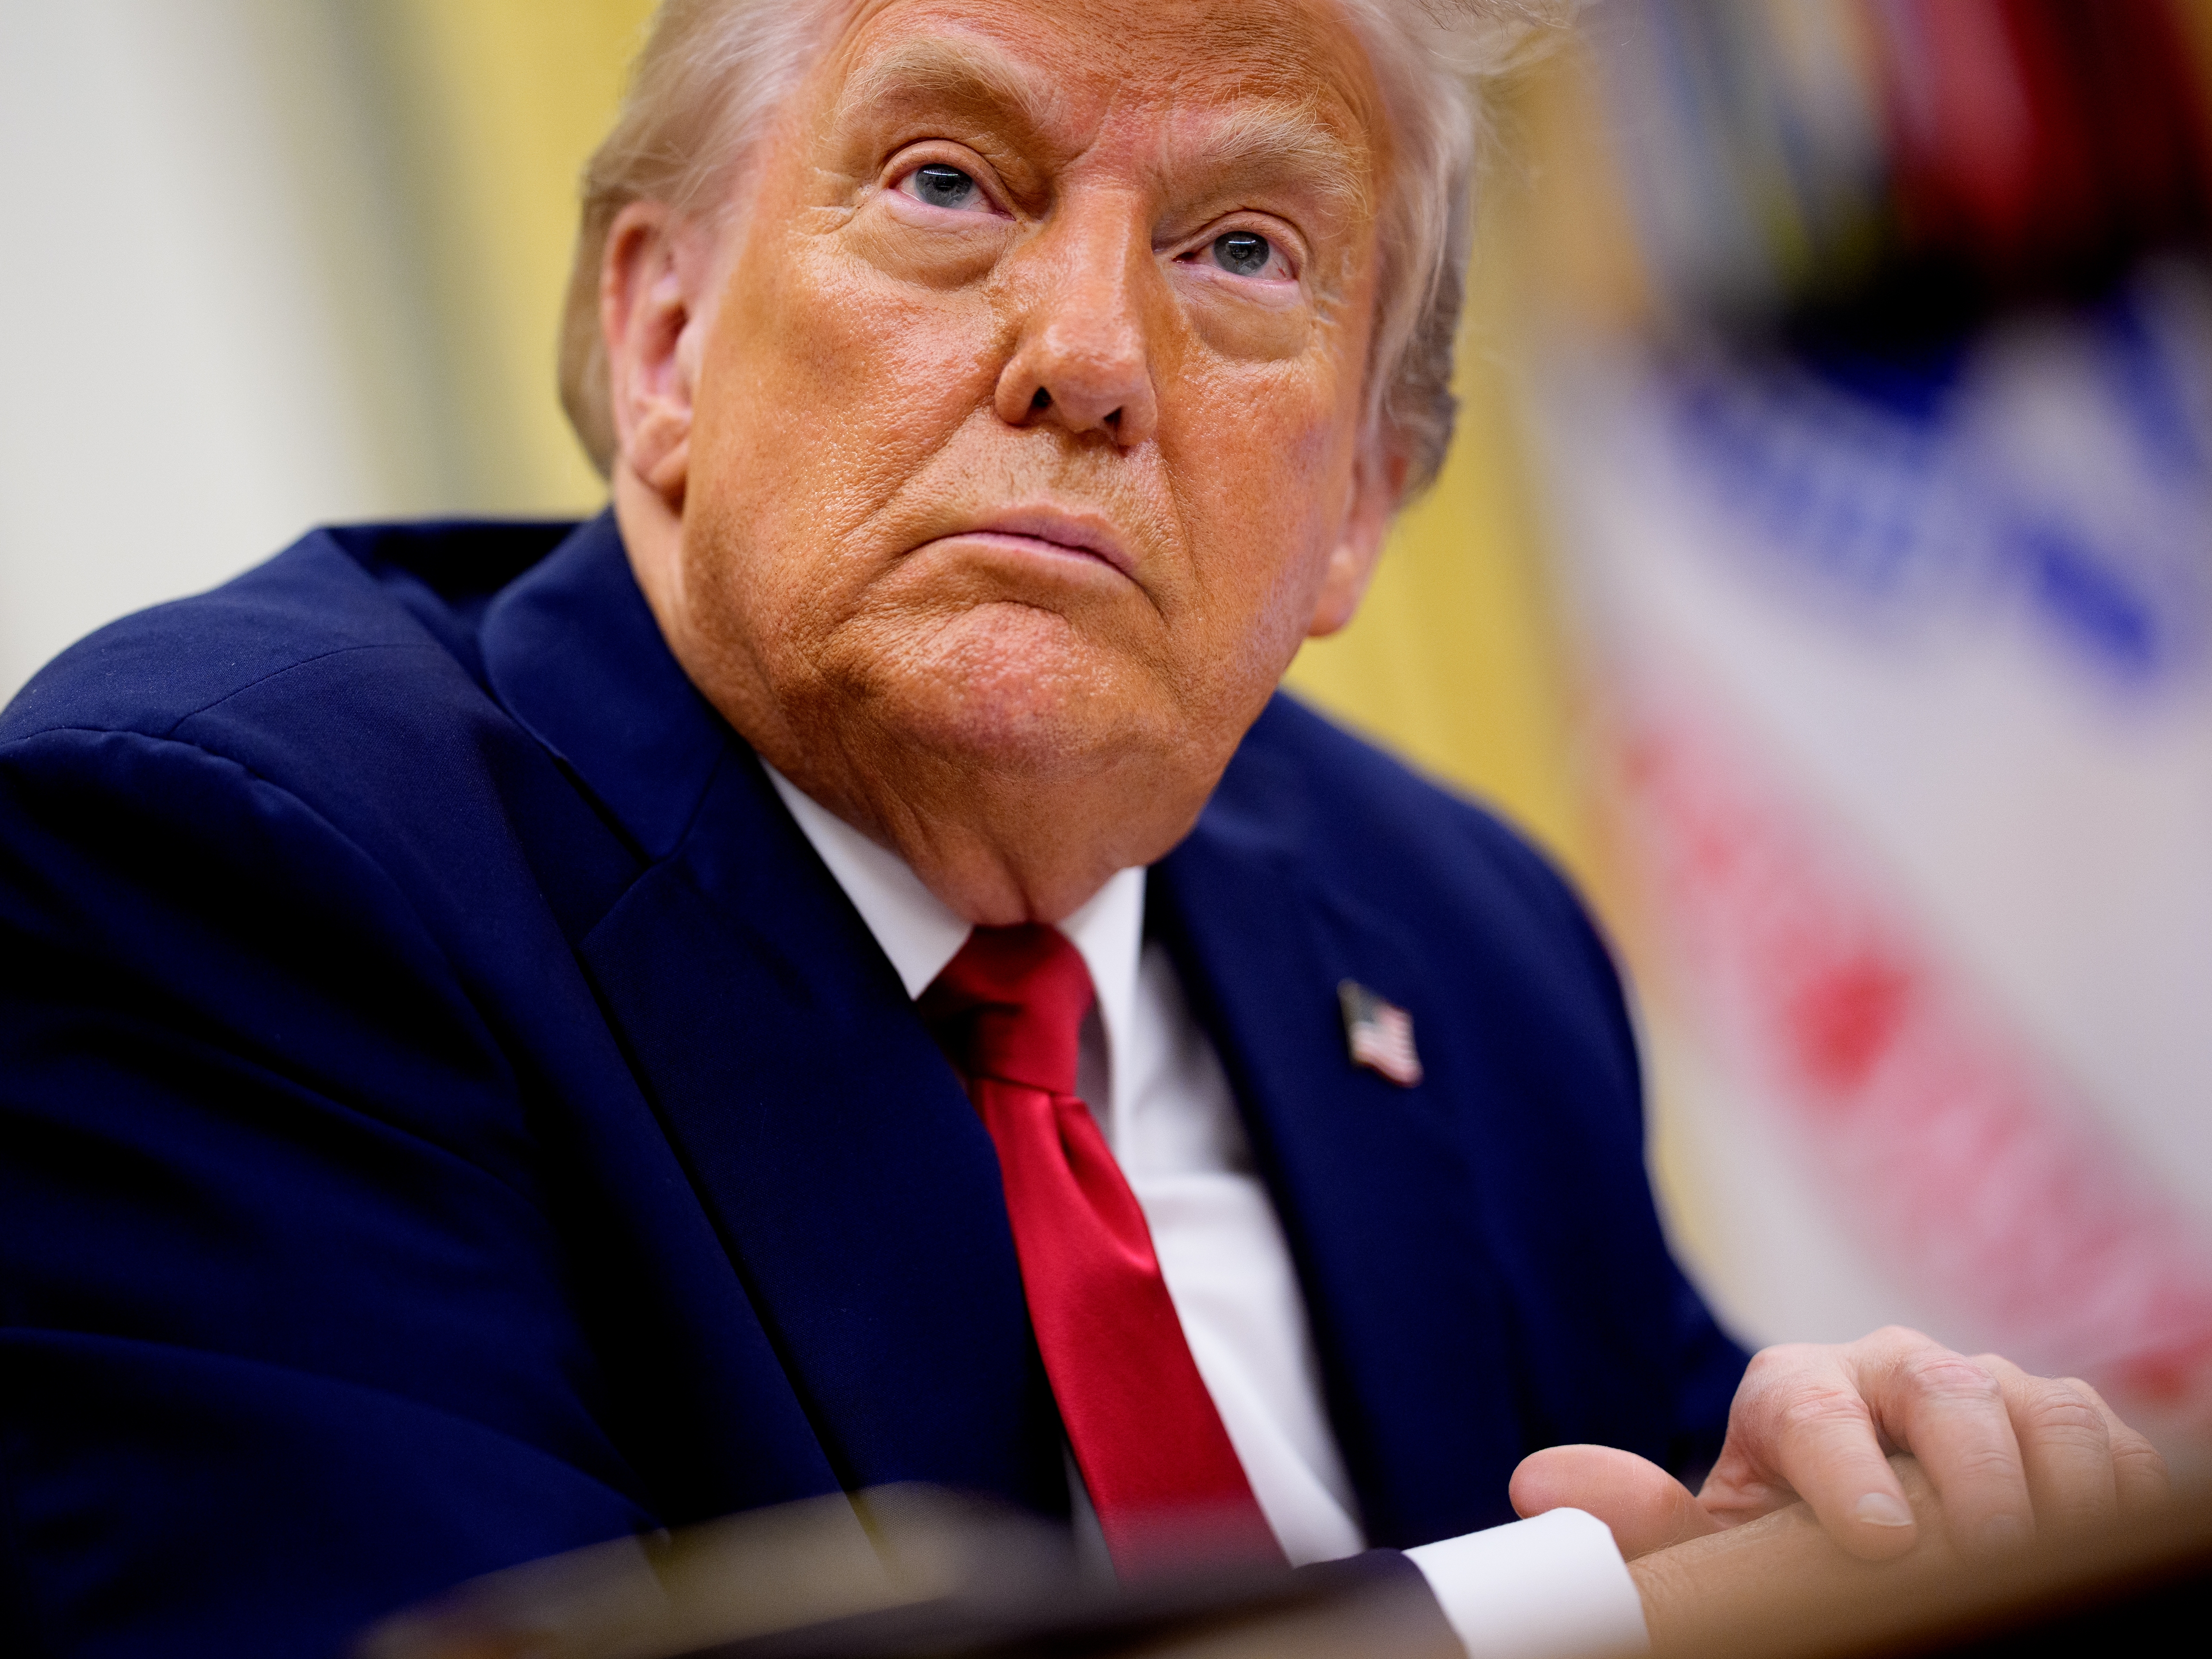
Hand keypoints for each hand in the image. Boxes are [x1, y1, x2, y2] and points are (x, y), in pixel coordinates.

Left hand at [1511, 1327, 2167, 1560]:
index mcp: (1797, 1389)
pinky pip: (2108, 1437)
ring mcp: (1989, 1387)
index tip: (1879, 1537)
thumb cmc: (1793, 1536)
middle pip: (1942, 1390)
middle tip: (1988, 1551)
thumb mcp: (1720, 1542)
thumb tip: (1537, 1484)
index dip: (1844, 1467)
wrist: (1872, 1519)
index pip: (1810, 1405)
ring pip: (2038, 1408)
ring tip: (2042, 1548)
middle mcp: (1896, 1370)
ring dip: (2053, 1481)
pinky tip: (2100, 1530)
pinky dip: (2113, 1485)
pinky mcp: (2063, 1419)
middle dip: (1971, 1471)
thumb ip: (1643, 1520)